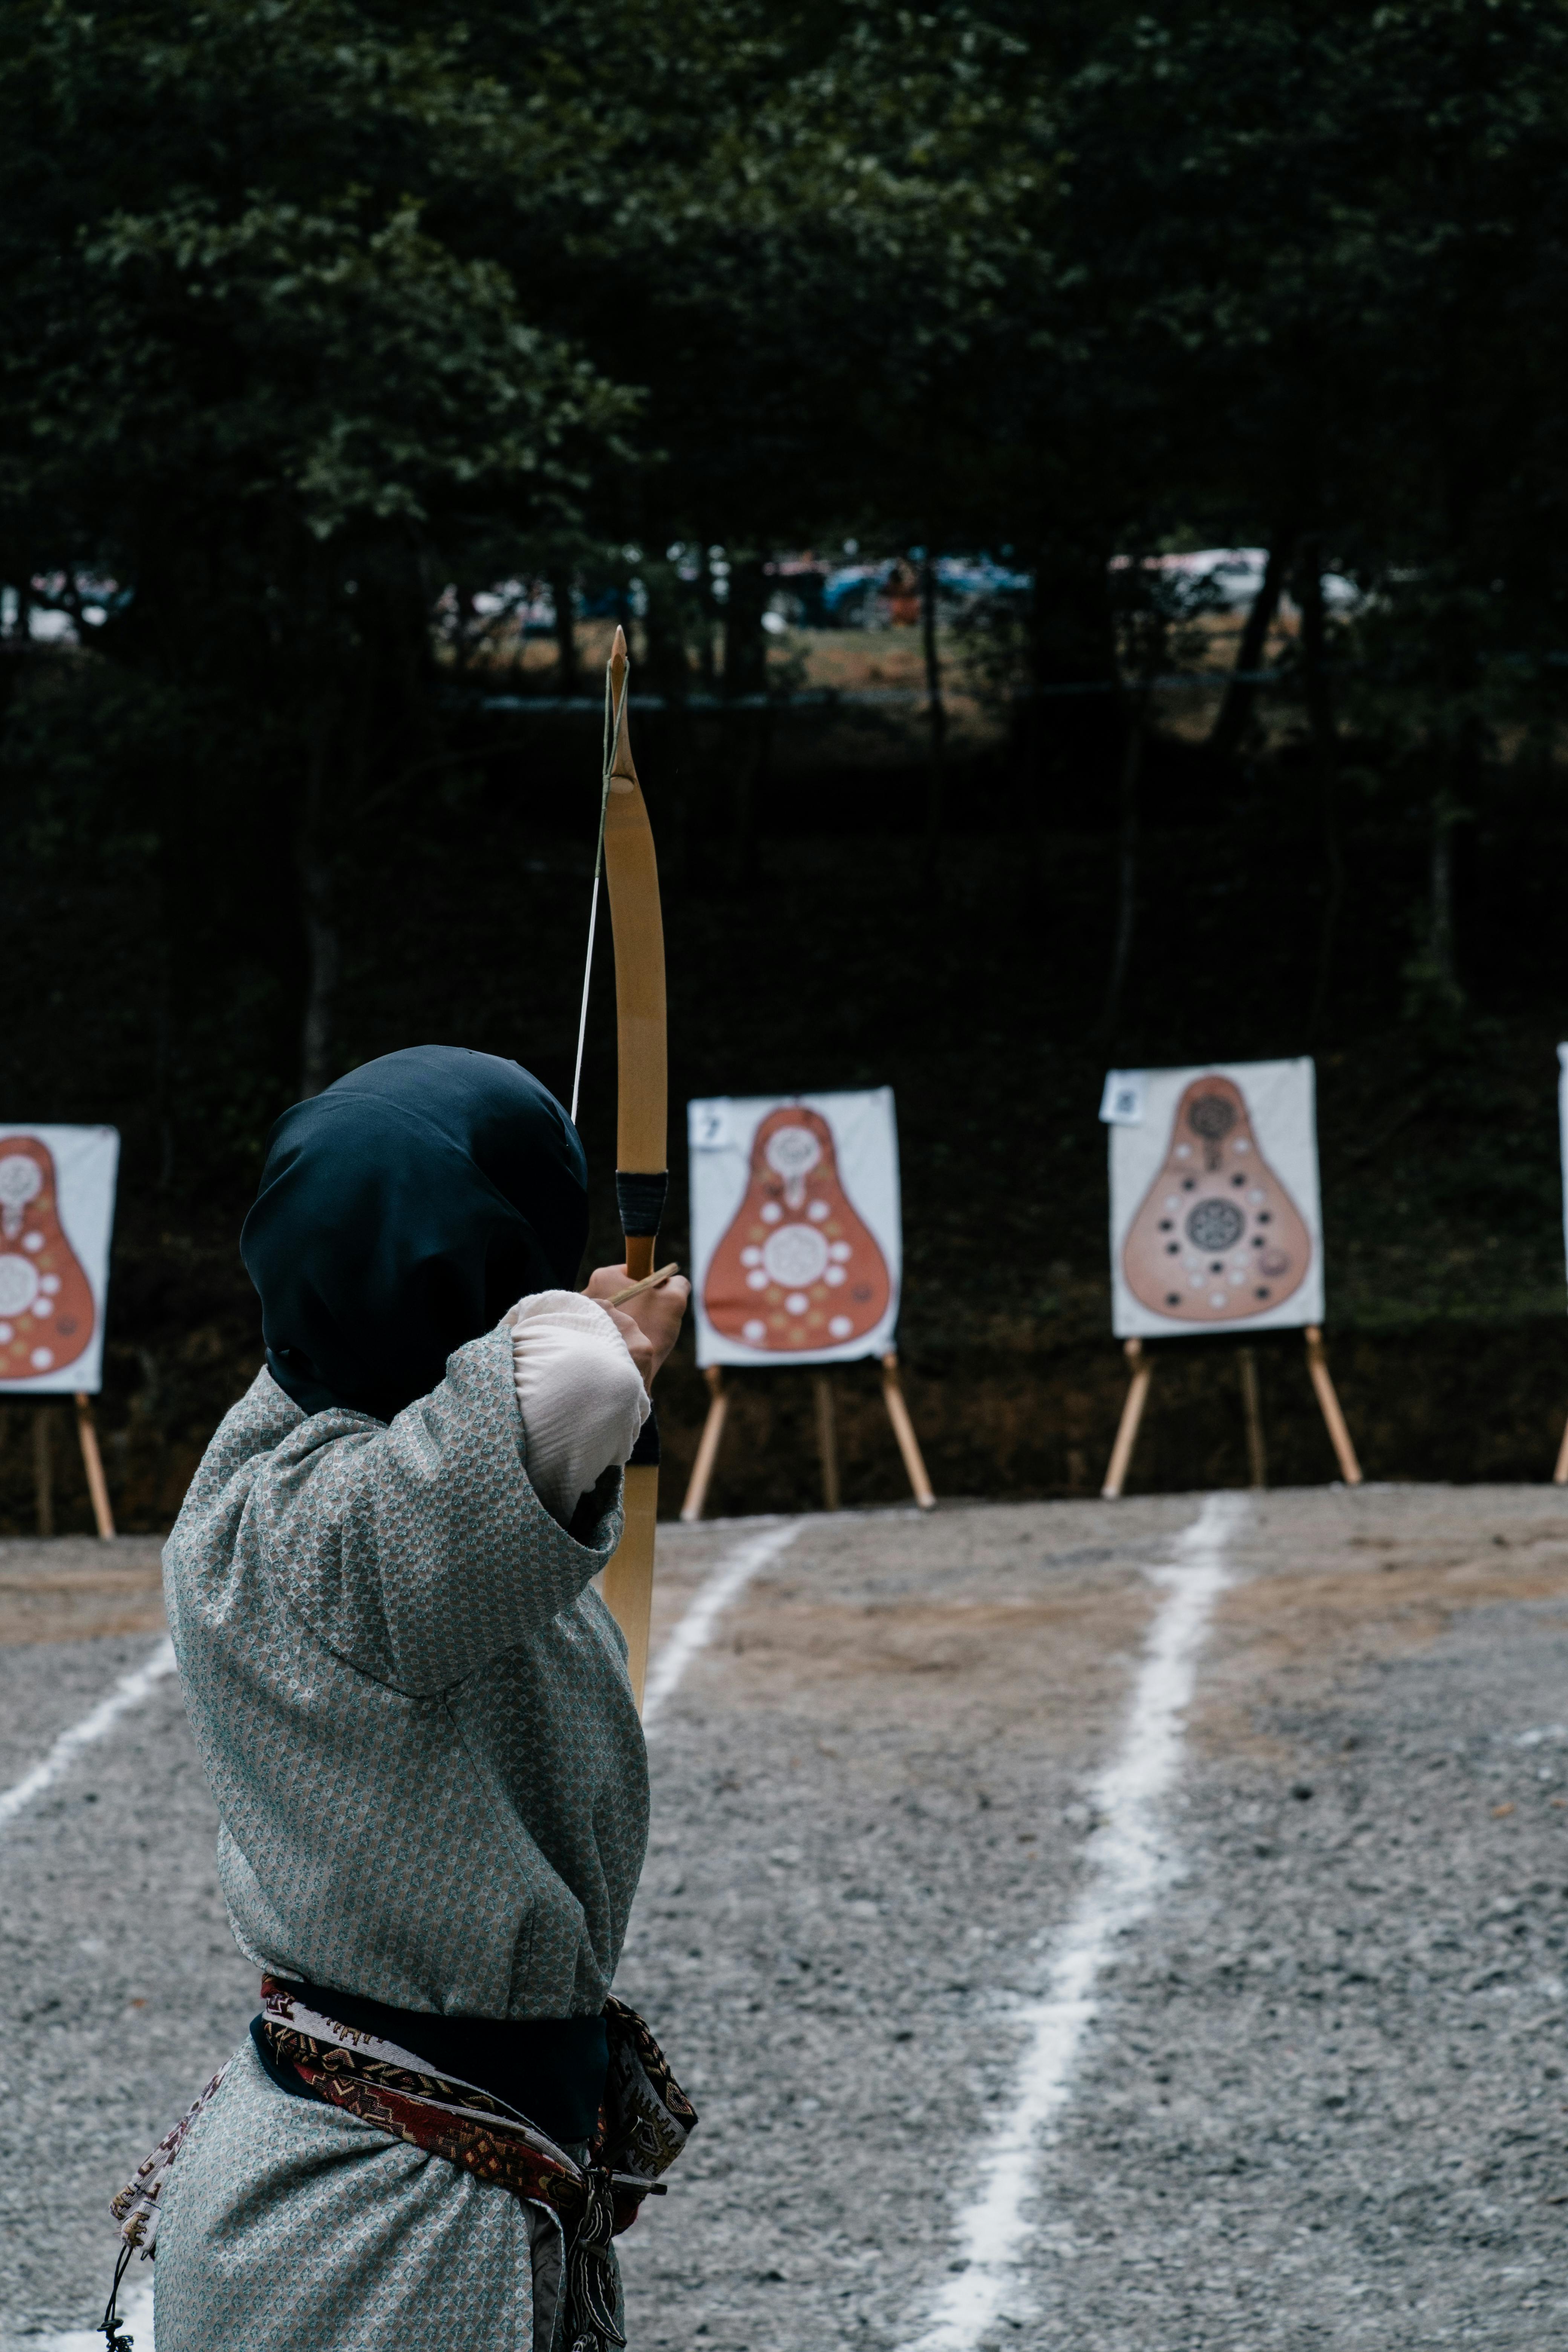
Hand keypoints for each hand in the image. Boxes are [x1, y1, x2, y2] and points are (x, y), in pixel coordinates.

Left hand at [585, 1264, 689, 1388]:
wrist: (624, 1369)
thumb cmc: (649, 1330)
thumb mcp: (674, 1300)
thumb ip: (678, 1283)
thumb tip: (675, 1282)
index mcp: (604, 1276)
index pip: (632, 1271)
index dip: (651, 1284)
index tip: (657, 1299)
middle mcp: (586, 1291)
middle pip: (622, 1292)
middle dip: (638, 1303)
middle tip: (651, 1319)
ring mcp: (581, 1315)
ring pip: (615, 1311)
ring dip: (627, 1319)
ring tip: (639, 1334)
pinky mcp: (582, 1334)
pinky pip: (605, 1327)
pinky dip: (617, 1334)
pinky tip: (627, 1345)